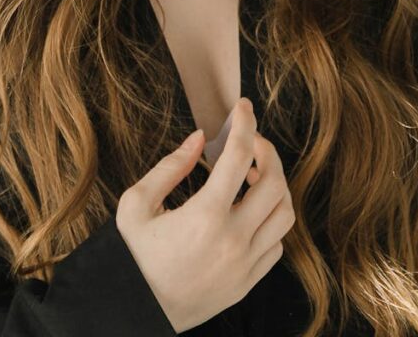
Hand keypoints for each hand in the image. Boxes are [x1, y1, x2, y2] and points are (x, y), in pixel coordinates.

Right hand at [115, 97, 294, 332]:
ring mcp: (245, 264)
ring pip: (284, 215)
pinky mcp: (248, 282)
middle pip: (275, 184)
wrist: (137, 311)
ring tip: (252, 175)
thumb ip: (170, 166)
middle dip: (268, 153)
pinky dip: (271, 220)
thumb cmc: (133, 255)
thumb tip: (200, 138)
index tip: (243, 107)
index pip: (240, 156)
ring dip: (276, 187)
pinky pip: (277, 244)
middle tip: (252, 142)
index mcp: (205, 216)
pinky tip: (250, 211)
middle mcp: (233, 240)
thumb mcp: (137, 204)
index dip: (245, 124)